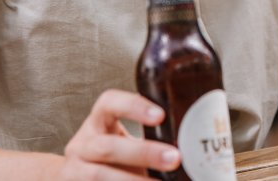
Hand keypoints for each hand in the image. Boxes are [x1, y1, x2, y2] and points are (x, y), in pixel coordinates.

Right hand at [58, 89, 180, 179]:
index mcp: (98, 121)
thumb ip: (153, 134)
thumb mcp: (125, 138)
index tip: (161, 115)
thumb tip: (202, 138)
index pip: (109, 103)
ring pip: (100, 176)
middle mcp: (82, 144)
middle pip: (107, 147)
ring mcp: (75, 171)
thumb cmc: (116, 155)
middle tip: (175, 158)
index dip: (133, 107)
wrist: (81, 177)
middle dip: (143, 153)